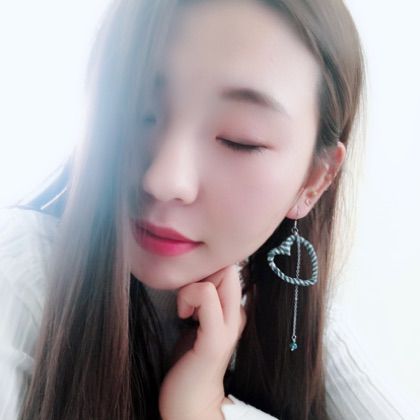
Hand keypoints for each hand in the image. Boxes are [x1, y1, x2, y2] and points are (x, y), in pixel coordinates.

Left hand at [159, 265, 246, 419]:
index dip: (209, 271)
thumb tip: (198, 275)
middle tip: (189, 300)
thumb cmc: (189, 360)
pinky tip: (183, 317)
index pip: (231, 269)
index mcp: (234, 310)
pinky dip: (189, 297)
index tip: (194, 292)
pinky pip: (205, 294)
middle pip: (230, 267)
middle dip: (203, 274)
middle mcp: (238, 315)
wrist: (190, 403)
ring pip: (223, 274)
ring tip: (186, 311)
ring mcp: (229, 326)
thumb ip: (205, 300)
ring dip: (193, 286)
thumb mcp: (199, 321)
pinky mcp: (214, 338)